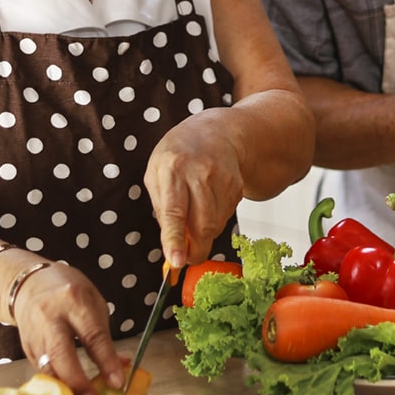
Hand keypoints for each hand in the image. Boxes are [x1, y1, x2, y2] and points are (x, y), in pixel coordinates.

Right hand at [11, 263, 126, 394]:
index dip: (106, 361)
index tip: (118, 382)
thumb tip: (121, 365)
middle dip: (77, 381)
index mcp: (74, 300)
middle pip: (60, 353)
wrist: (29, 284)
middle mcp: (50, 317)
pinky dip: (57, 383)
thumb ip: (104, 334)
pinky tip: (70, 390)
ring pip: (47, 367)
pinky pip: (42, 370)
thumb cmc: (68, 291)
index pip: (92, 334)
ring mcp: (35, 333)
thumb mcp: (93, 302)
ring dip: (66, 387)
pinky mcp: (26, 347)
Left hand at [144, 112, 246, 267]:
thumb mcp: (156, 173)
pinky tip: (208, 203)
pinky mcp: (237, 186)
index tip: (176, 262)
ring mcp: (222, 178)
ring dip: (204, 233)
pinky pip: (226, 217)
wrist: (216, 133)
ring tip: (194, 217)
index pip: (174, 211)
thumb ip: (162, 209)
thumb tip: (170, 246)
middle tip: (186, 258)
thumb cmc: (179, 155)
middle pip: (202, 225)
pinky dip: (215, 220)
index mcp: (172, 168)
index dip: (175, 239)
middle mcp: (199, 172)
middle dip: (195, 250)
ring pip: (216, 225)